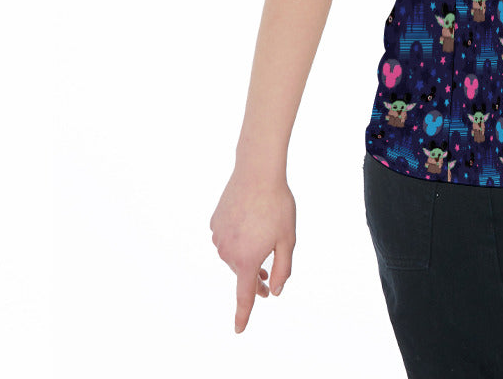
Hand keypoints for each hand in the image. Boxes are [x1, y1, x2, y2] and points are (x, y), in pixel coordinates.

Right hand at [210, 169, 296, 332]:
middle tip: (268, 275)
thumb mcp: (288, 239)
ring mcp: (218, 236)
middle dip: (255, 275)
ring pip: (233, 254)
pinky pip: (227, 237)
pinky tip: (248, 222)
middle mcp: (227, 252)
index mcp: (246, 260)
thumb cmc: (277, 205)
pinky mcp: (214, 222)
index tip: (239, 330)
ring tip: (262, 236)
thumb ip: (282, 269)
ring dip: (246, 253)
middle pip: (242, 272)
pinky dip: (237, 236)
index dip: (243, 314)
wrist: (257, 172)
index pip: (244, 295)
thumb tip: (274, 291)